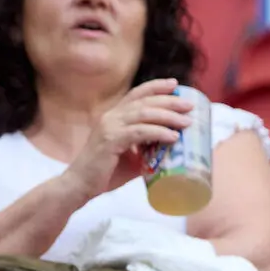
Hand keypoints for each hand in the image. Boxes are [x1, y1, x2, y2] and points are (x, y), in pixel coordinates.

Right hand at [60, 78, 193, 200]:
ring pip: (144, 114)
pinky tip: (172, 137)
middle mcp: (111, 117)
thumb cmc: (104, 173)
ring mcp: (109, 127)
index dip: (155, 87)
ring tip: (186, 122)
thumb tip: (171, 151)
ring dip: (168, 116)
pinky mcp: (110, 141)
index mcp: (114, 116)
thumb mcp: (131, 157)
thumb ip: (147, 150)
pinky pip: (139, 132)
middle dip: (169, 101)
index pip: (136, 94)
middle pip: (144, 101)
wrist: (80, 186)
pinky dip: (158, 132)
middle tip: (189, 105)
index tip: (175, 84)